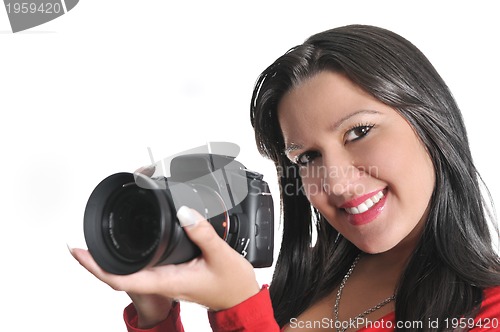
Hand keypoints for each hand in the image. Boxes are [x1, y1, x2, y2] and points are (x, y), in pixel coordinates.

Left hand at [70, 207, 259, 317]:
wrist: (240, 298)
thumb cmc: (232, 285)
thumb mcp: (220, 255)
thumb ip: (202, 232)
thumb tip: (184, 211)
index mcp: (168, 280)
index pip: (122, 278)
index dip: (96, 266)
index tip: (79, 252)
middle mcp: (162, 281)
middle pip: (118, 275)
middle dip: (96, 260)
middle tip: (80, 242)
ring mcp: (166, 279)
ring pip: (130, 270)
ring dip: (110, 258)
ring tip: (97, 241)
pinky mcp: (172, 274)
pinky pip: (142, 266)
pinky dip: (130, 255)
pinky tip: (130, 243)